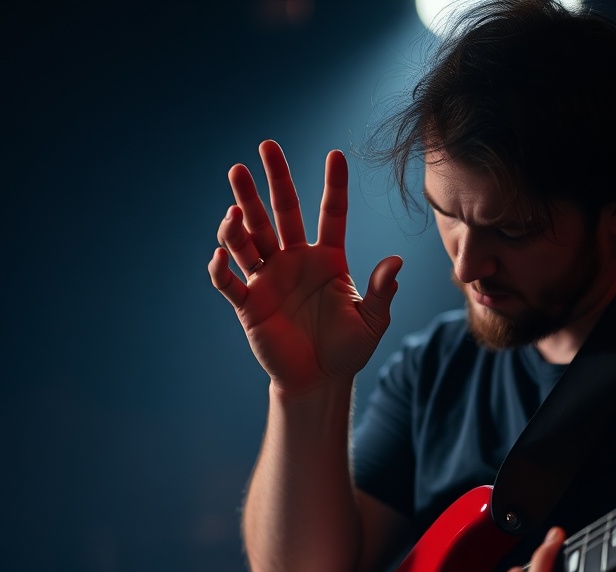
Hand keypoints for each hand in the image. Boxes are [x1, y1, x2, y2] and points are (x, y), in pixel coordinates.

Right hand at [208, 140, 402, 395]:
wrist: (318, 381)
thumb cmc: (347, 350)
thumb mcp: (371, 322)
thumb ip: (382, 292)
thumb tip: (396, 262)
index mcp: (327, 259)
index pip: (330, 214)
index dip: (333, 185)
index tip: (336, 154)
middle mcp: (294, 260)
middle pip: (281, 212)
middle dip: (272, 180)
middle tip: (265, 146)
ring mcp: (269, 279)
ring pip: (250, 239)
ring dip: (239, 219)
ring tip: (234, 202)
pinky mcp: (249, 303)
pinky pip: (230, 282)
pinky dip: (221, 269)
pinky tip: (219, 255)